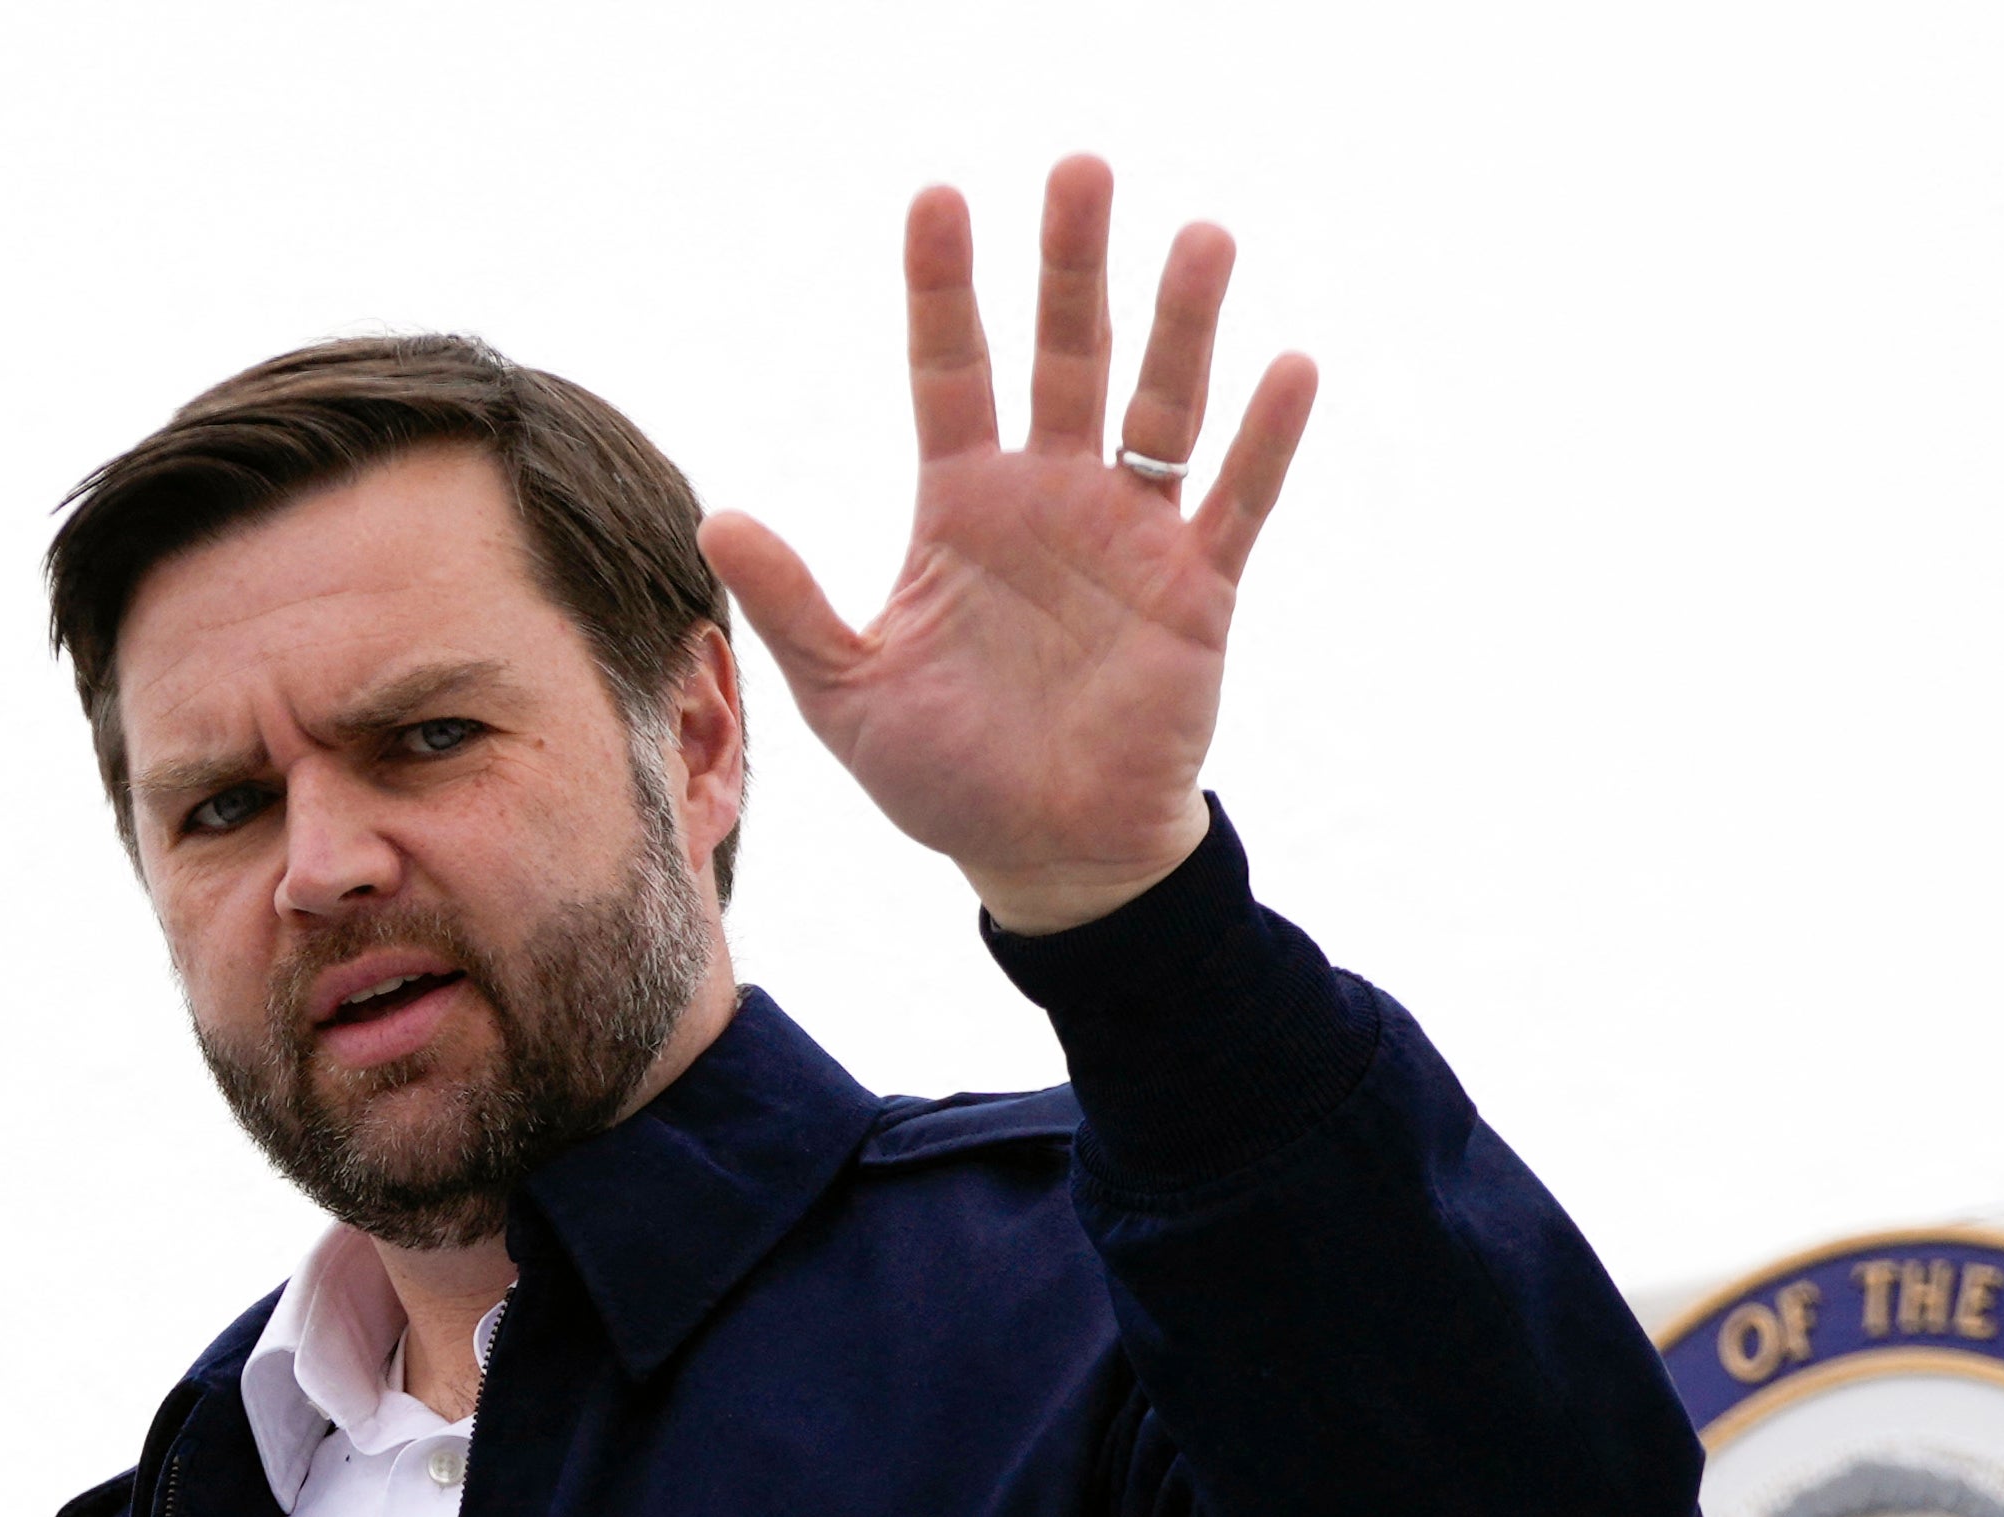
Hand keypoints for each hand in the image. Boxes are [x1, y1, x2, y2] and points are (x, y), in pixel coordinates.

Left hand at [703, 156, 1314, 934]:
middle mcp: (1050, 499)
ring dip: (1182, 324)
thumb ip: (793, 606)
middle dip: (1070, 267)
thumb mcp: (848, 698)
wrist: (1050, 858)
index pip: (949, 372)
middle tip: (1079, 171)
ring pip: (1161, 407)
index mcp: (962, 509)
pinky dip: (1265, 438)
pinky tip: (1289, 367)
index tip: (938, 198)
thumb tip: (713, 517)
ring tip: (1201, 238)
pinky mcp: (1197, 589)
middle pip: (1063, 356)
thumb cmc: (947, 778)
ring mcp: (1130, 537)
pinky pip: (1237, 500)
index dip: (943, 288)